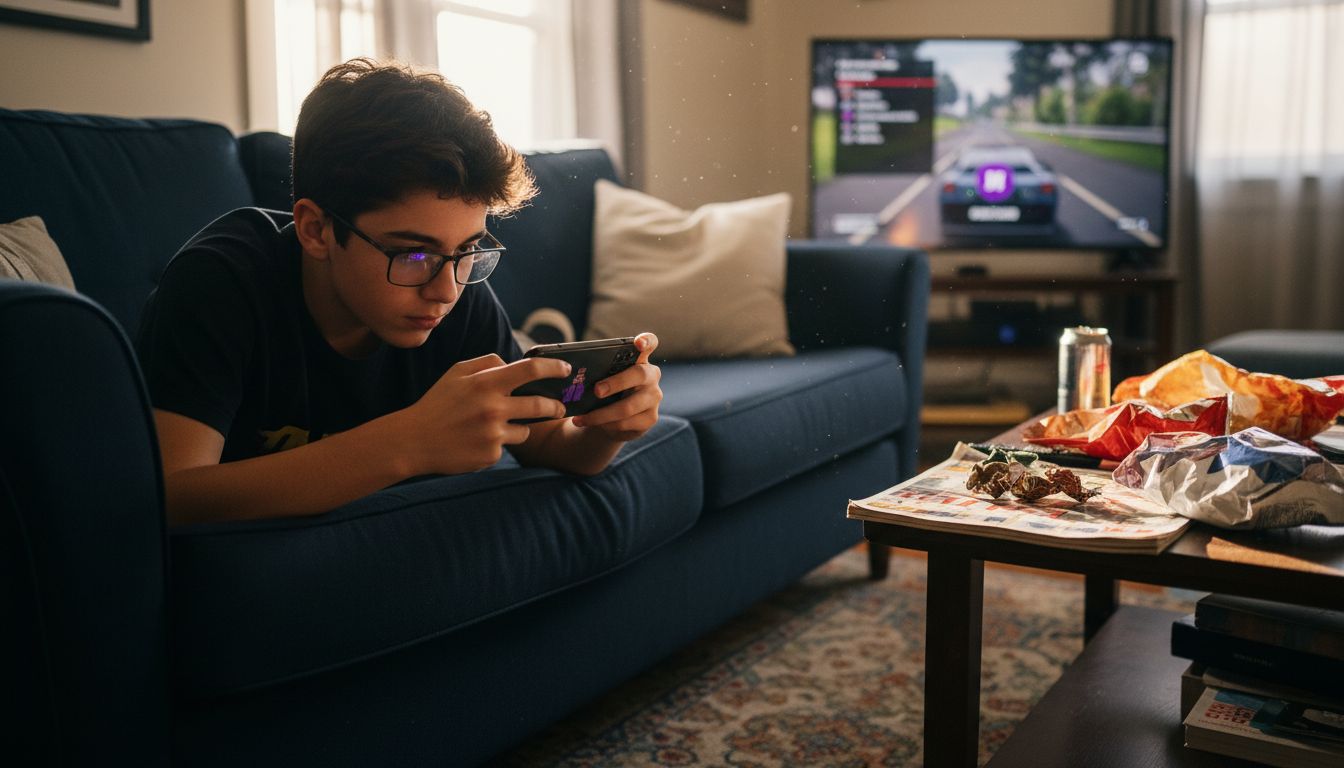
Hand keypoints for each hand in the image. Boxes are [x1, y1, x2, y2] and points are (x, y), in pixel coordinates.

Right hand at [405, 353, 569, 474]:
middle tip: (558, 406)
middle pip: (541, 404)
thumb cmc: (438, 403)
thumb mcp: (456, 373)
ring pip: (526, 429)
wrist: (414, 440)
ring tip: (495, 425)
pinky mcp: (491, 455)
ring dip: (521, 426)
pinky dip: (499, 442)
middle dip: (555, 406)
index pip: (531, 370)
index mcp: (486, 383)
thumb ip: (487, 363)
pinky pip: (507, 446)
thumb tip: (513, 363)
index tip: (566, 371)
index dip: (555, 368)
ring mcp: (493, 434)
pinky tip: (477, 441)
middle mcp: (493, 408)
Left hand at [571, 332, 661, 441]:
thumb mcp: (602, 378)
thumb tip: (573, 373)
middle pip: (639, 374)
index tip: (638, 342)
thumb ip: (597, 372)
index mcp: (639, 359)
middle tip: (596, 391)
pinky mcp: (651, 418)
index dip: (646, 341)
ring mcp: (654, 397)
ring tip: (581, 418)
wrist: (613, 419)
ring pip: (628, 407)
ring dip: (601, 414)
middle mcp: (651, 375)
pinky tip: (592, 424)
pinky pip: (626, 423)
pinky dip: (605, 425)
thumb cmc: (606, 391)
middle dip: (616, 383)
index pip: (650, 343)